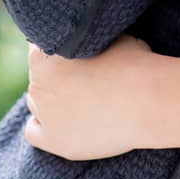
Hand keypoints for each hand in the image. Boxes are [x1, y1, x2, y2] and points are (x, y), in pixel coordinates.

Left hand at [23, 34, 155, 160]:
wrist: (147, 102)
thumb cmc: (133, 64)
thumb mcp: (109, 37)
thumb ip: (87, 39)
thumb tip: (87, 39)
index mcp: (46, 55)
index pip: (39, 47)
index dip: (58, 49)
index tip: (74, 54)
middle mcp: (38, 84)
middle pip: (38, 77)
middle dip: (56, 75)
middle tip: (82, 77)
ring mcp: (45, 114)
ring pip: (36, 103)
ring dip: (51, 100)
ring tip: (77, 100)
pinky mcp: (54, 141)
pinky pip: (33, 132)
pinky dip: (42, 125)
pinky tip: (60, 122)